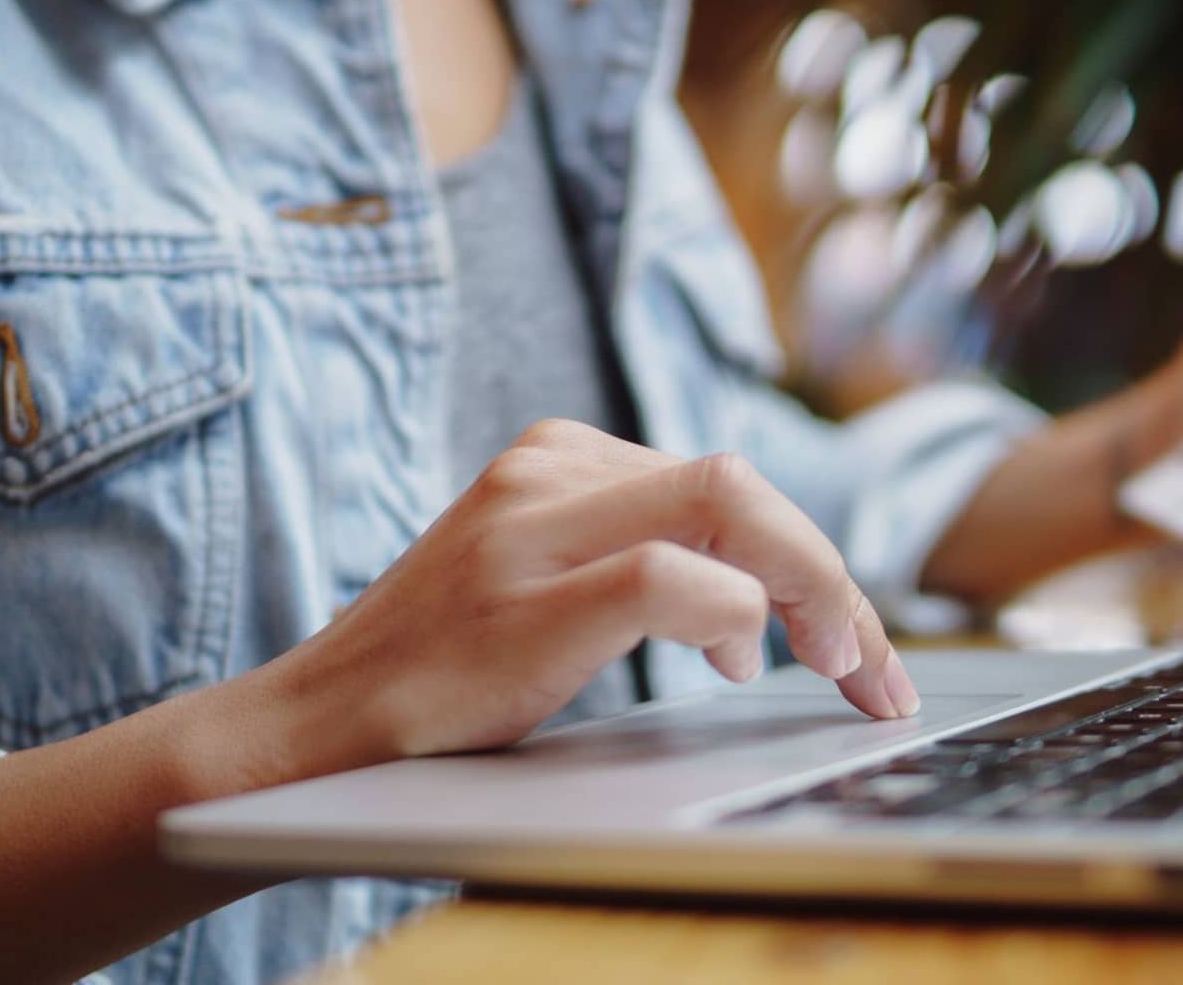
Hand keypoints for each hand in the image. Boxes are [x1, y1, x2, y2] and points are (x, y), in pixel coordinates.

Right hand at [257, 420, 919, 776]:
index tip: (858, 646)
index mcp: (561, 454)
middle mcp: (547, 466)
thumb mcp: (548, 583)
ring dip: (810, 592)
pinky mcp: (521, 595)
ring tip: (832, 668)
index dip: (814, 561)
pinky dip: (734, 615)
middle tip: (869, 669)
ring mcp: (528, 523)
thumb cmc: (445, 675)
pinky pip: (671, 575)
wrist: (314, 728)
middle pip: (743, 482)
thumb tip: (767, 591)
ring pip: (728, 504)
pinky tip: (735, 666)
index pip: (730, 482)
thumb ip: (638, 556)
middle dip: (832, 577)